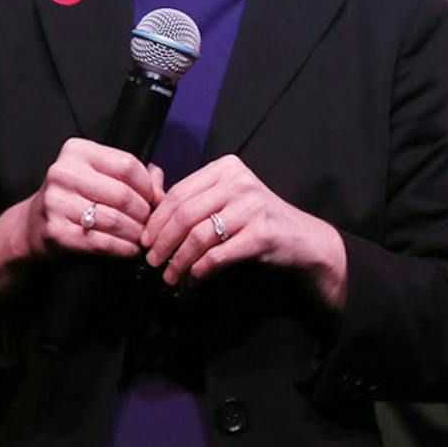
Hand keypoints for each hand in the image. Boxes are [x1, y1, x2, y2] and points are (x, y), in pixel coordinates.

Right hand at [0, 138, 161, 298]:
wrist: (32, 226)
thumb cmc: (74, 198)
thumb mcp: (99, 176)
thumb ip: (133, 175)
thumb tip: (161, 186)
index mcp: (77, 151)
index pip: (127, 165)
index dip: (148, 186)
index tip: (156, 200)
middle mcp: (63, 173)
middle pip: (123, 194)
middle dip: (144, 213)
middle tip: (151, 223)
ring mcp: (56, 203)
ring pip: (114, 219)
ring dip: (136, 232)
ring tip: (142, 237)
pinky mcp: (55, 232)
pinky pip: (101, 242)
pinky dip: (122, 248)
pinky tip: (130, 249)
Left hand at [141, 155, 347, 308]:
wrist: (301, 239)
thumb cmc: (257, 220)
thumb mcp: (226, 198)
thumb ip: (193, 198)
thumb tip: (149, 200)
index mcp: (227, 167)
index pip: (180, 192)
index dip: (157, 219)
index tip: (145, 240)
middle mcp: (240, 182)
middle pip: (185, 214)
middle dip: (162, 242)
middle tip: (152, 261)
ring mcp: (253, 207)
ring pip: (198, 236)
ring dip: (179, 261)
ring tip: (170, 276)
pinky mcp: (262, 234)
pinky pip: (218, 255)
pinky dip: (200, 271)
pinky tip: (194, 279)